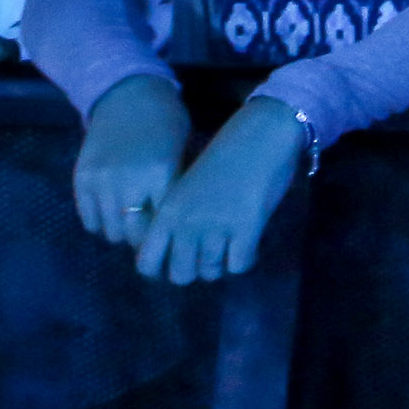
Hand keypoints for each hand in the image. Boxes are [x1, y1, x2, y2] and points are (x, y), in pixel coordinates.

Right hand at [71, 74, 193, 243]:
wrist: (128, 93)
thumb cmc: (166, 121)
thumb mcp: (181, 152)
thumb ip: (175, 189)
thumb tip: (173, 226)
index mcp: (161, 175)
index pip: (161, 226)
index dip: (165, 235)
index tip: (168, 238)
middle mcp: (128, 182)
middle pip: (133, 234)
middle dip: (142, 238)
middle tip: (149, 233)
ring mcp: (101, 182)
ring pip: (109, 231)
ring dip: (121, 231)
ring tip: (130, 221)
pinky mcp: (81, 179)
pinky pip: (88, 219)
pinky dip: (100, 222)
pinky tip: (111, 212)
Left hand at [135, 99, 302, 281]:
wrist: (261, 133)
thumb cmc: (224, 154)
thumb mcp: (188, 187)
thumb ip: (177, 217)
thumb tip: (179, 249)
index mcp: (167, 212)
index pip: (147, 263)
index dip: (162, 267)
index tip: (178, 257)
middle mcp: (186, 224)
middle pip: (181, 275)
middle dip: (195, 269)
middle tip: (208, 253)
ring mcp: (216, 228)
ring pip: (211, 272)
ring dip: (221, 264)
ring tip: (230, 246)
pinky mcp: (246, 229)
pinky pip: (239, 265)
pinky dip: (244, 260)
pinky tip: (248, 244)